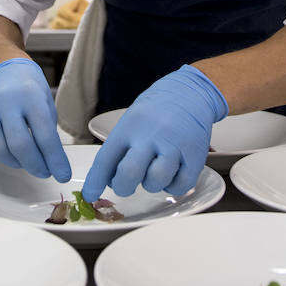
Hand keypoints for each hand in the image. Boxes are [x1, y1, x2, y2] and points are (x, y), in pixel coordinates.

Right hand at [0, 58, 70, 181]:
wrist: (6, 71)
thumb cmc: (30, 92)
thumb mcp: (46, 107)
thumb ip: (48, 134)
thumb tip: (51, 165)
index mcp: (31, 95)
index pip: (45, 135)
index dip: (55, 160)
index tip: (62, 175)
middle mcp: (6, 99)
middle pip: (19, 145)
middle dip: (34, 165)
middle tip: (43, 172)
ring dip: (15, 162)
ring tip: (24, 159)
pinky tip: (4, 150)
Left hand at [82, 65, 227, 199]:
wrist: (191, 92)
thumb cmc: (158, 109)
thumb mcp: (132, 119)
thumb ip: (120, 147)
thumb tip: (108, 179)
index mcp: (131, 125)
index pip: (106, 158)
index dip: (95, 181)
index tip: (89, 194)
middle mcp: (151, 135)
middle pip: (129, 173)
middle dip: (123, 187)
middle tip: (125, 185)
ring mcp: (174, 146)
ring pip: (155, 182)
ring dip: (151, 184)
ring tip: (154, 171)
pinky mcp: (195, 156)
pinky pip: (179, 186)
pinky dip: (172, 186)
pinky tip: (171, 173)